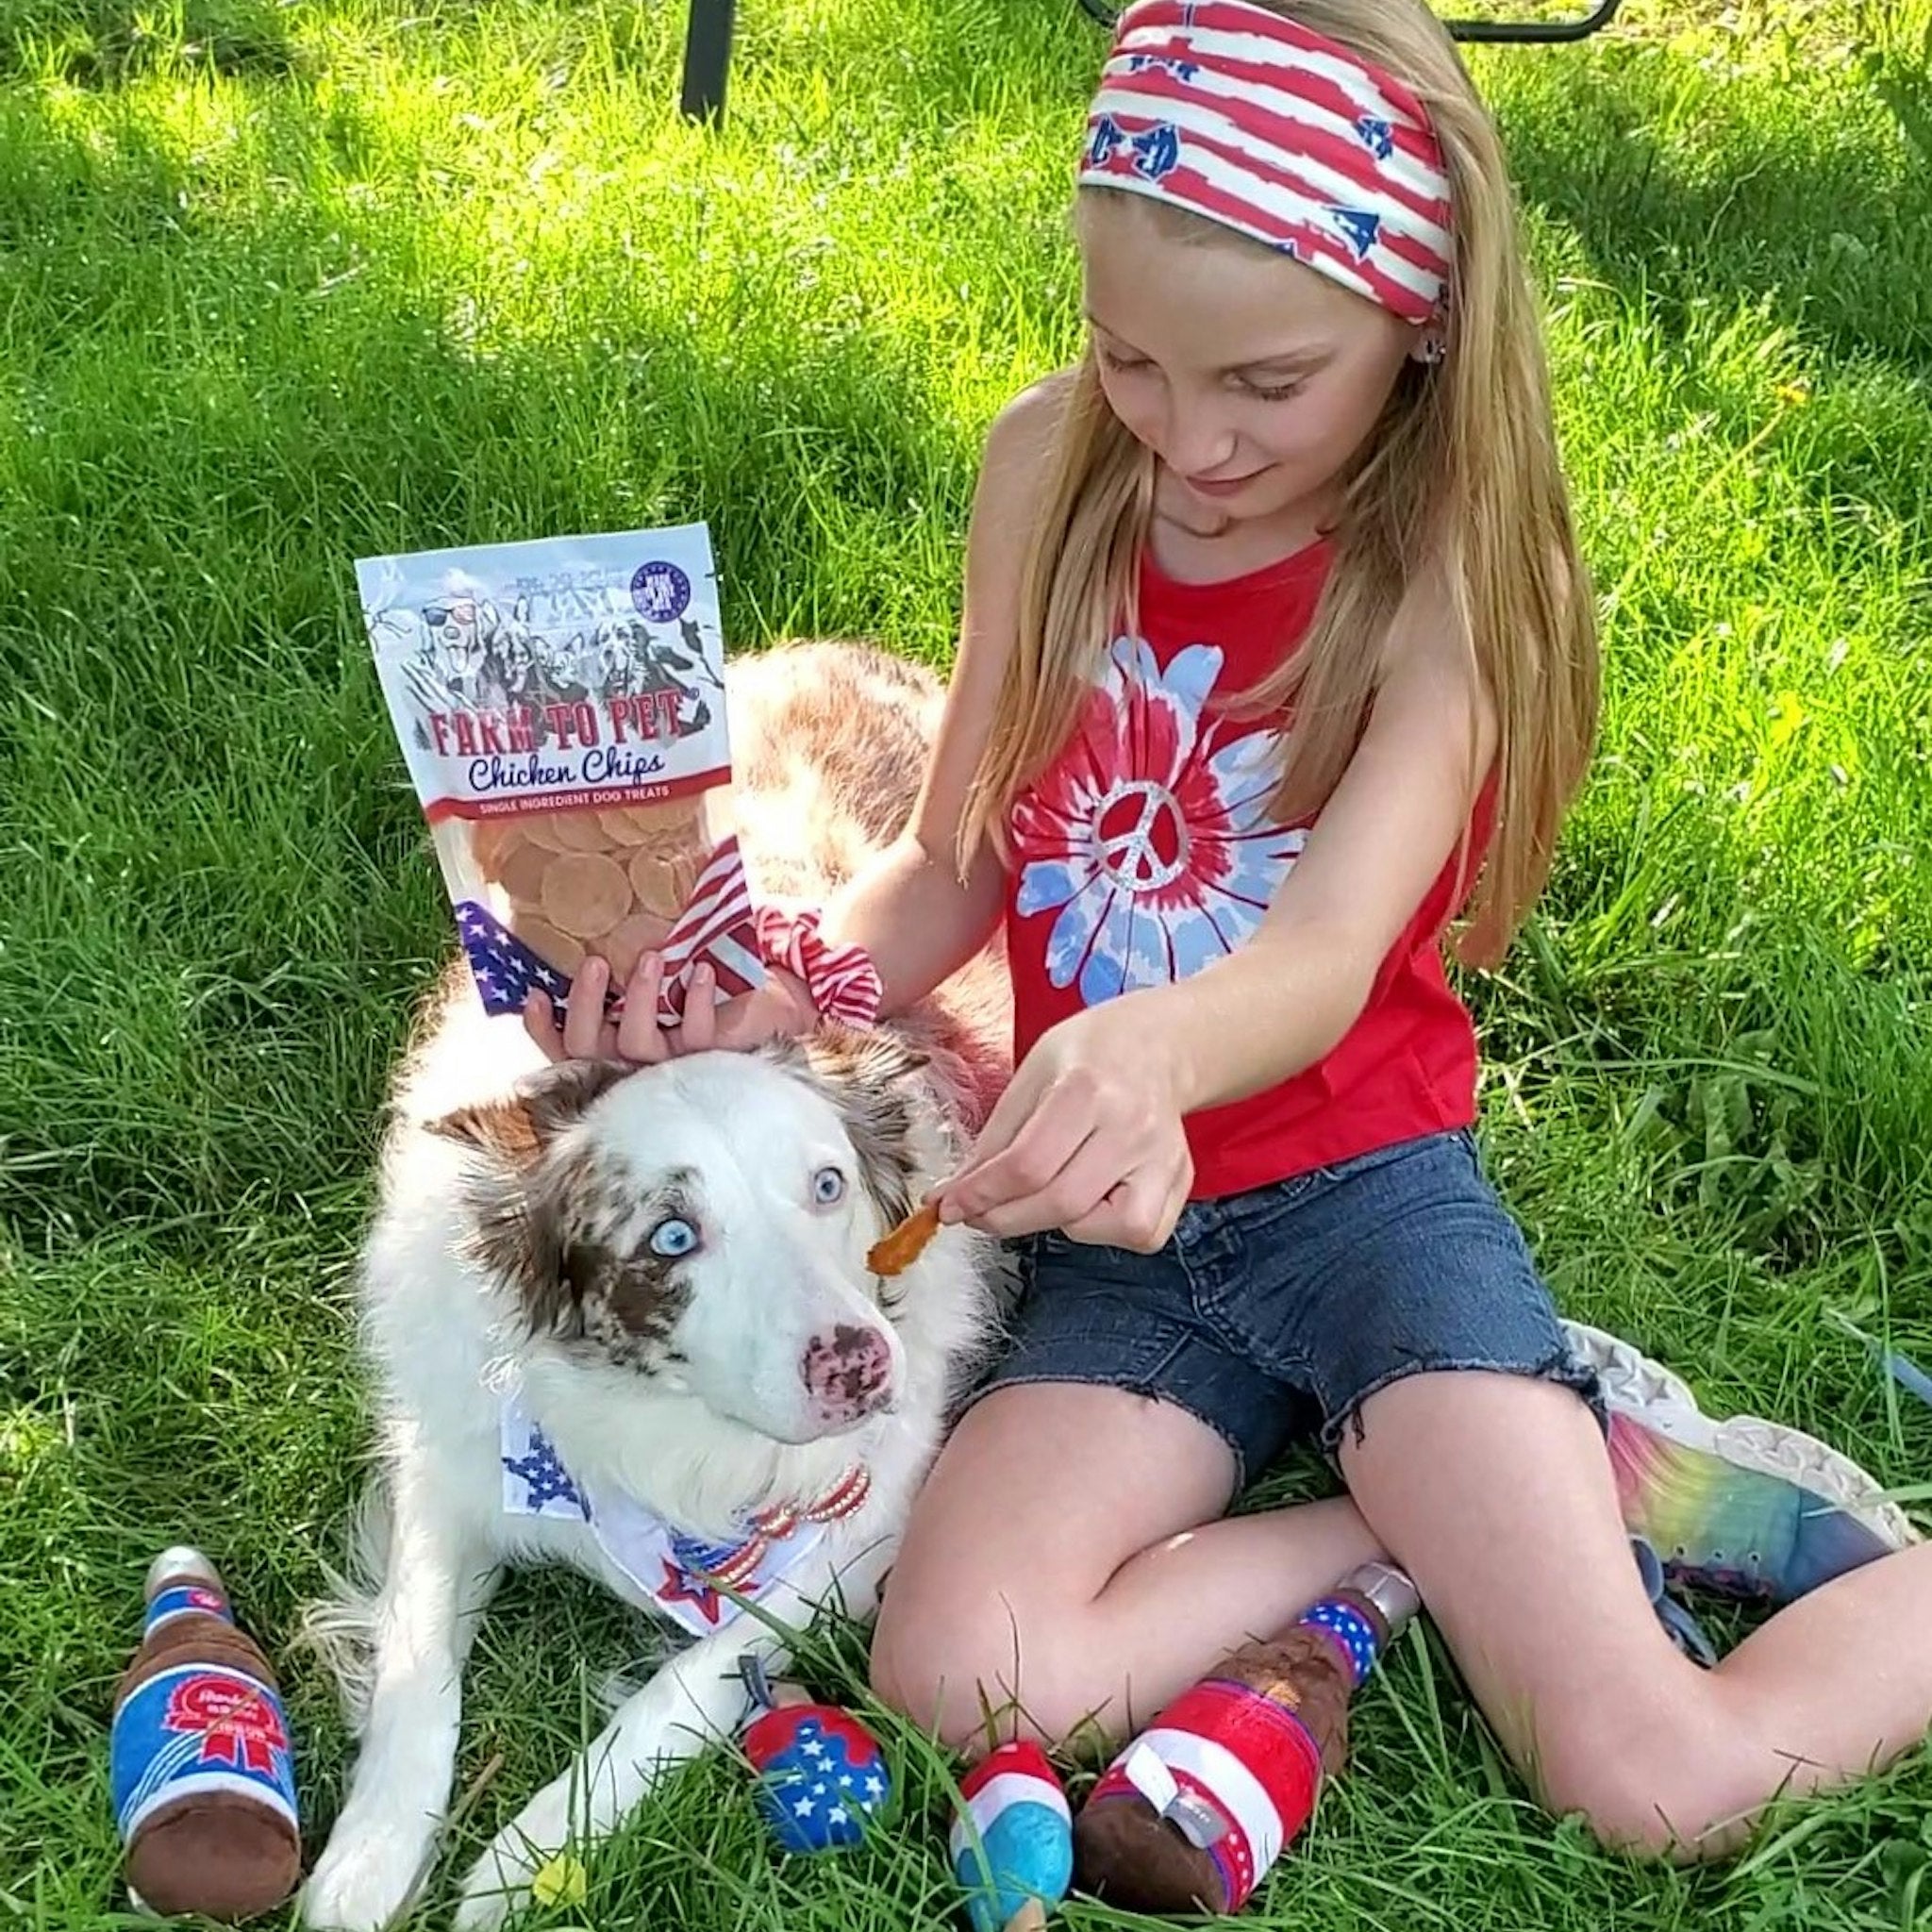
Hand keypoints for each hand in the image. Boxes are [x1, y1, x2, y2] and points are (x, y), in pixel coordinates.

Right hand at [522, 955, 816, 1063]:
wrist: (772, 1009)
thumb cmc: (703, 990)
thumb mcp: (663, 975)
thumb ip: (628, 961)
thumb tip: (605, 912)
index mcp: (613, 1048)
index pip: (565, 1046)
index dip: (543, 1028)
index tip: (533, 994)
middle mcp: (634, 1064)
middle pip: (590, 1047)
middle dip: (586, 1004)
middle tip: (595, 962)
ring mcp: (670, 1066)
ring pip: (638, 1045)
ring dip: (639, 999)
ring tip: (652, 957)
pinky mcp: (710, 1060)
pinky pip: (698, 1037)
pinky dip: (697, 1003)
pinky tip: (702, 972)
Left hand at [936, 1001, 1193, 1251]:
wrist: (1159, 1044)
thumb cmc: (1090, 1054)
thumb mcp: (1031, 1074)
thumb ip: (995, 1137)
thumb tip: (957, 1193)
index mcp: (1087, 1088)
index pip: (1027, 1164)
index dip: (980, 1195)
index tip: (949, 1206)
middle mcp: (1131, 1126)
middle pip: (1061, 1202)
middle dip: (1005, 1218)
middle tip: (978, 1213)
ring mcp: (1162, 1156)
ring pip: (1099, 1225)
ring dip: (1054, 1223)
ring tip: (1044, 1192)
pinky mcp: (1180, 1179)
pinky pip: (1139, 1234)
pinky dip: (1102, 1229)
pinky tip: (1088, 1199)